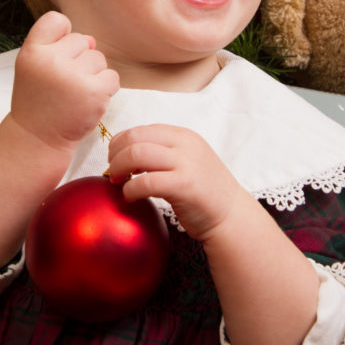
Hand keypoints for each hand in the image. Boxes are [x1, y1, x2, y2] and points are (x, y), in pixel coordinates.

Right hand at [11, 11, 119, 152]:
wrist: (37, 140)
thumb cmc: (39, 101)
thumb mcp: (34, 67)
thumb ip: (57, 46)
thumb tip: (92, 41)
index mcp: (32, 51)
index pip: (55, 20)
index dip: (61, 36)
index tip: (55, 58)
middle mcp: (51, 61)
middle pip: (82, 40)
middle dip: (79, 60)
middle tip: (63, 85)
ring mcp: (73, 77)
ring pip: (99, 59)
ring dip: (93, 75)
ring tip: (74, 95)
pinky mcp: (94, 92)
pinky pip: (112, 77)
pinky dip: (105, 89)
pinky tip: (87, 102)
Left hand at [107, 124, 241, 240]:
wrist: (231, 215)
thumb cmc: (203, 192)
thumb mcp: (185, 161)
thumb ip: (161, 152)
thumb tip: (124, 153)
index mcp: (182, 135)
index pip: (140, 129)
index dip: (119, 144)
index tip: (114, 160)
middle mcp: (184, 144)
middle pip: (134, 138)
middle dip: (115, 154)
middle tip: (113, 172)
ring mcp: (186, 163)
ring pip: (136, 154)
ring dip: (119, 168)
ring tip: (119, 182)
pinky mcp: (185, 185)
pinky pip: (146, 182)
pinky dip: (130, 189)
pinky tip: (130, 197)